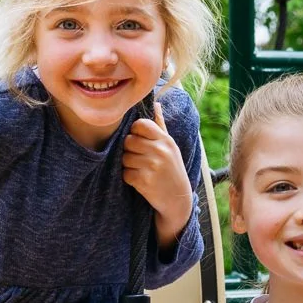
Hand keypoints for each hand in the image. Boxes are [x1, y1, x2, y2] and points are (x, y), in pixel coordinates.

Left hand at [122, 99, 192, 223]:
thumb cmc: (171, 169)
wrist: (178, 199)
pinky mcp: (144, 182)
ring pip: (125, 158)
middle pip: (128, 141)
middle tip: (140, 160)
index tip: (139, 142)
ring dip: (129, 165)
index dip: (135, 132)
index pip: (140, 124)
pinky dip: (129, 178)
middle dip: (130, 150)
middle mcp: (160, 151)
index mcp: (165, 140)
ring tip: (141, 171)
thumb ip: (160, 125)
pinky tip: (140, 181)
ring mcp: (152, 166)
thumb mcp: (170, 146)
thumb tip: (155, 103)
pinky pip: (125, 173)